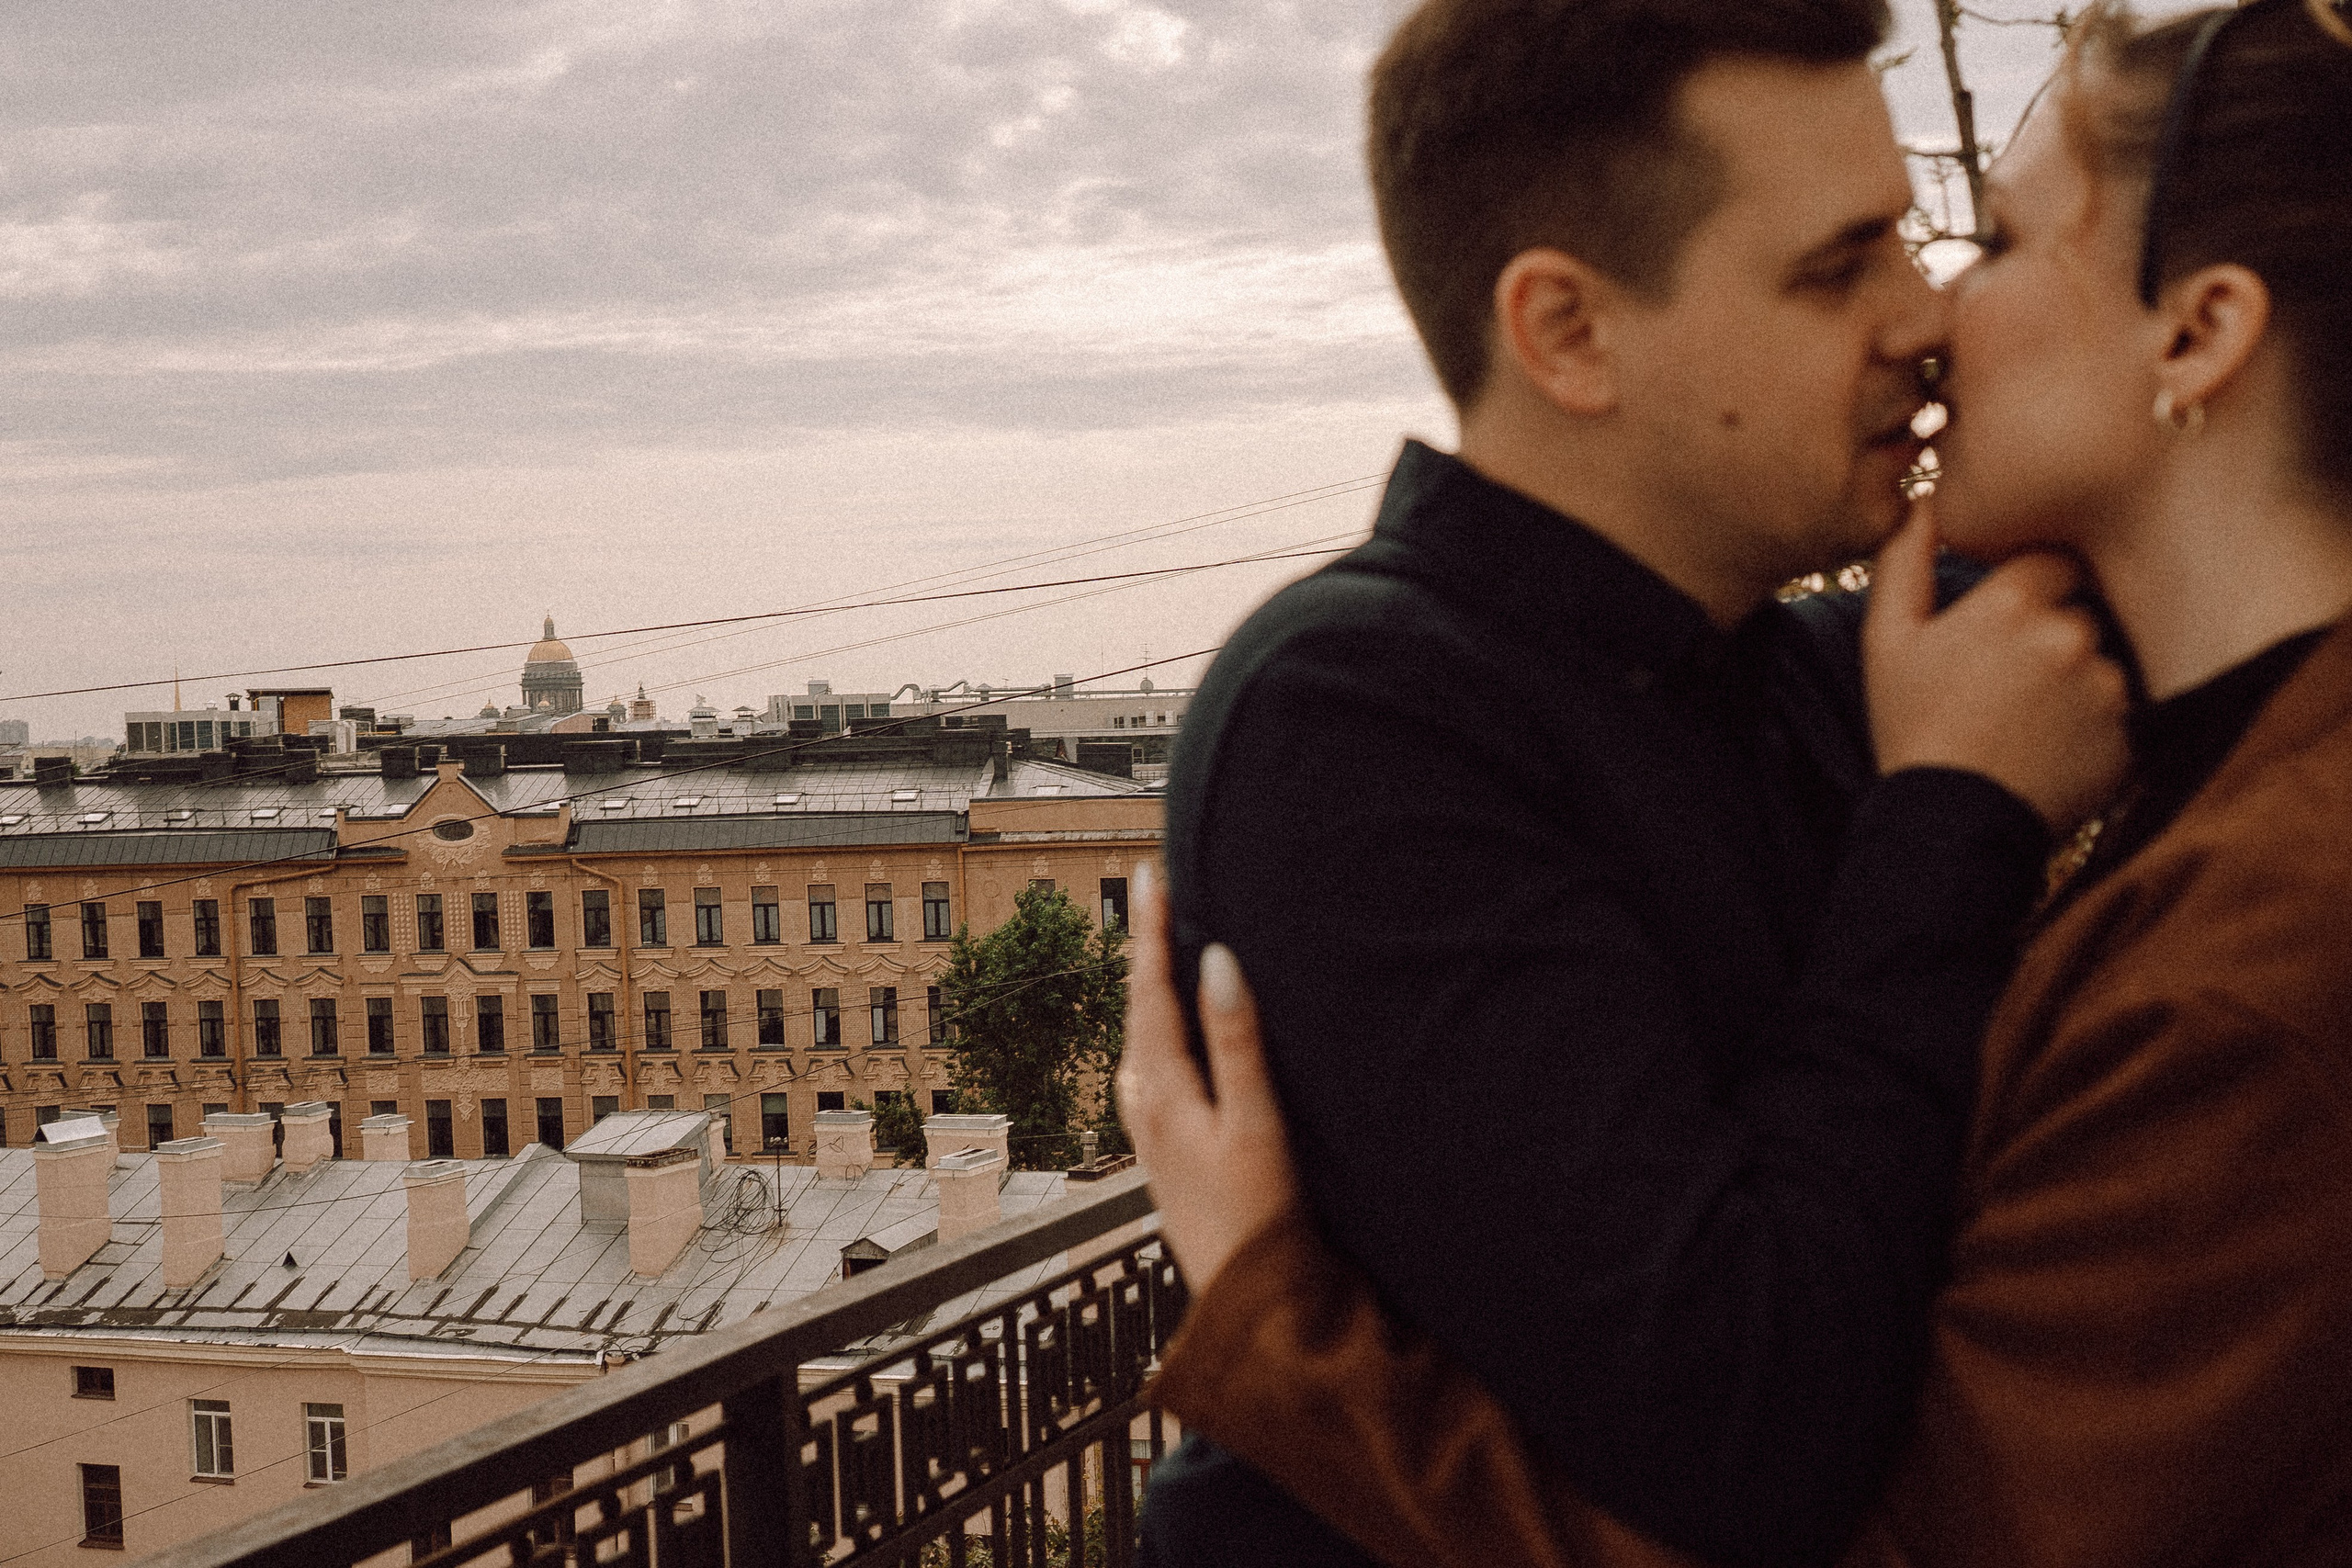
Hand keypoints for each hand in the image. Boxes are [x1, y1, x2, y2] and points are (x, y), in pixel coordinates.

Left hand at [1117, 865, 1301, 1291]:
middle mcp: (1146, 1108)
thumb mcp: (1257, 1123)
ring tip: (1161, 953)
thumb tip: (1216, 961)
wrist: (1250, 1307)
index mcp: (1163, 1092)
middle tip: (1154, 895)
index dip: (1150, 930)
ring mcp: (1153, 1135)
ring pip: (1144, 1043)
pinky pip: (1154, 1073)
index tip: (1148, 875)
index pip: (1150, 990)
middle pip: (1140, 1011)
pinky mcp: (1167, 1156)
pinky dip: (1162, 1037)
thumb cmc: (1260, 1220)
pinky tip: (1174, 1044)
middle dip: (1146, 952)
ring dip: (1152, 995)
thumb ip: (1238, 1040)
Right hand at [1864, 502, 2129, 832]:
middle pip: (2085, 609)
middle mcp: (2068, 634)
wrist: (1947, 824)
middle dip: (2058, 633)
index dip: (2034, 589)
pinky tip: (2055, 747)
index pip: (2054, 561)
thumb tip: (1926, 501)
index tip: (2009, 625)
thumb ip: (1905, 561)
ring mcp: (2106, 685)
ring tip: (2034, 721)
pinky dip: (2101, 722)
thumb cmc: (1911, 727)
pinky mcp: (2132, 732)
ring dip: (2082, 679)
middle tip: (2014, 682)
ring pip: (2107, 658)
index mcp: (2011, 603)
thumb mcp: (1886, 641)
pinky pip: (2127, 708)